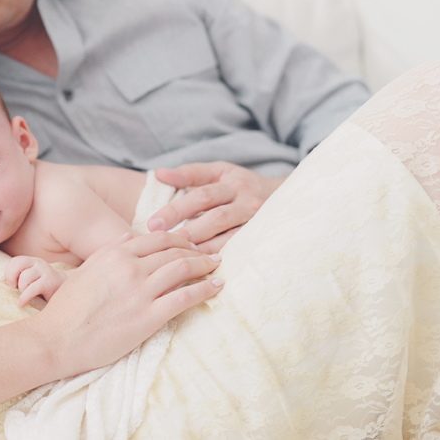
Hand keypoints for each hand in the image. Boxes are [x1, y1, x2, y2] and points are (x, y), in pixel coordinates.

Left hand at [5, 256, 66, 306]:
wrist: (66, 290)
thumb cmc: (44, 288)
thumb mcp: (32, 279)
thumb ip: (20, 277)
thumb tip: (6, 284)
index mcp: (33, 261)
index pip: (16, 260)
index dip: (9, 272)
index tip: (11, 284)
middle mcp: (38, 263)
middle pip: (19, 264)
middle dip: (12, 277)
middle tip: (14, 288)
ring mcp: (45, 271)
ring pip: (24, 277)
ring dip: (21, 289)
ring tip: (24, 295)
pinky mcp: (49, 282)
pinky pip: (32, 288)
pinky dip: (24, 297)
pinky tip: (21, 303)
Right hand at [35, 232, 221, 376]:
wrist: (57, 339)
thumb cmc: (67, 307)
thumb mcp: (85, 269)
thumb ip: (109, 250)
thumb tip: (131, 235)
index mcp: (115, 253)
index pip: (158, 237)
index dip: (180, 238)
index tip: (191, 244)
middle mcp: (130, 267)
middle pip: (174, 250)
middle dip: (197, 251)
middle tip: (211, 255)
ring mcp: (140, 292)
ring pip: (183, 269)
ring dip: (205, 266)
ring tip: (217, 268)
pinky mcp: (147, 317)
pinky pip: (184, 298)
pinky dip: (204, 290)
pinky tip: (216, 288)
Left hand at [149, 162, 286, 252]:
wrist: (286, 196)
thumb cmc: (240, 185)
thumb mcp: (218, 172)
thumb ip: (189, 174)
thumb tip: (159, 174)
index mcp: (229, 178)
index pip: (200, 193)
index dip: (175, 208)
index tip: (153, 223)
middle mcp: (245, 197)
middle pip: (212, 215)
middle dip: (186, 230)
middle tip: (162, 244)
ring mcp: (257, 218)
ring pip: (228, 235)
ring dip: (203, 247)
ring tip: (179, 257)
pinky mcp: (264, 235)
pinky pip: (241, 249)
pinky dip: (222, 257)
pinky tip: (204, 267)